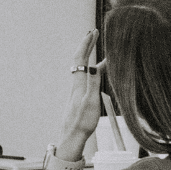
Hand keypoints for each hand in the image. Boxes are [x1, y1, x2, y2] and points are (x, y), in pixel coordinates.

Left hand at [56, 31, 103, 158]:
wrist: (72, 137)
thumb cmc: (82, 122)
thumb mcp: (91, 102)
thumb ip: (92, 84)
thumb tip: (91, 65)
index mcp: (78, 84)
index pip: (81, 58)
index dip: (86, 44)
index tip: (93, 32)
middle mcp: (76, 84)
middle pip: (80, 60)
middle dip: (87, 45)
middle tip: (94, 33)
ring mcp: (77, 90)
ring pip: (83, 68)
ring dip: (90, 55)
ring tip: (98, 46)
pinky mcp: (79, 97)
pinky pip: (86, 76)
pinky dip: (93, 68)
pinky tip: (99, 71)